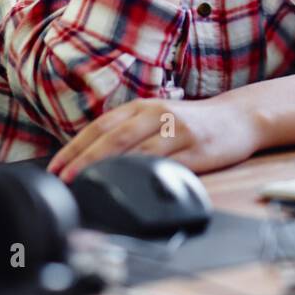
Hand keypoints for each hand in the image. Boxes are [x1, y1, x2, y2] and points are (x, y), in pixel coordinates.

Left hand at [48, 94, 263, 180]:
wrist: (238, 118)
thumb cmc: (192, 122)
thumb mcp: (157, 118)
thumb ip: (129, 132)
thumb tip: (91, 159)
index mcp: (142, 107)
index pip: (100, 127)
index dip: (75, 147)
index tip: (55, 168)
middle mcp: (156, 114)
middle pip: (113, 138)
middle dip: (85, 160)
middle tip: (65, 179)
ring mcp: (176, 132)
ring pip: (136, 151)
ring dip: (109, 169)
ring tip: (88, 185)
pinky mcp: (194, 150)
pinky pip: (165, 165)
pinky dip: (144, 176)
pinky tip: (130, 187)